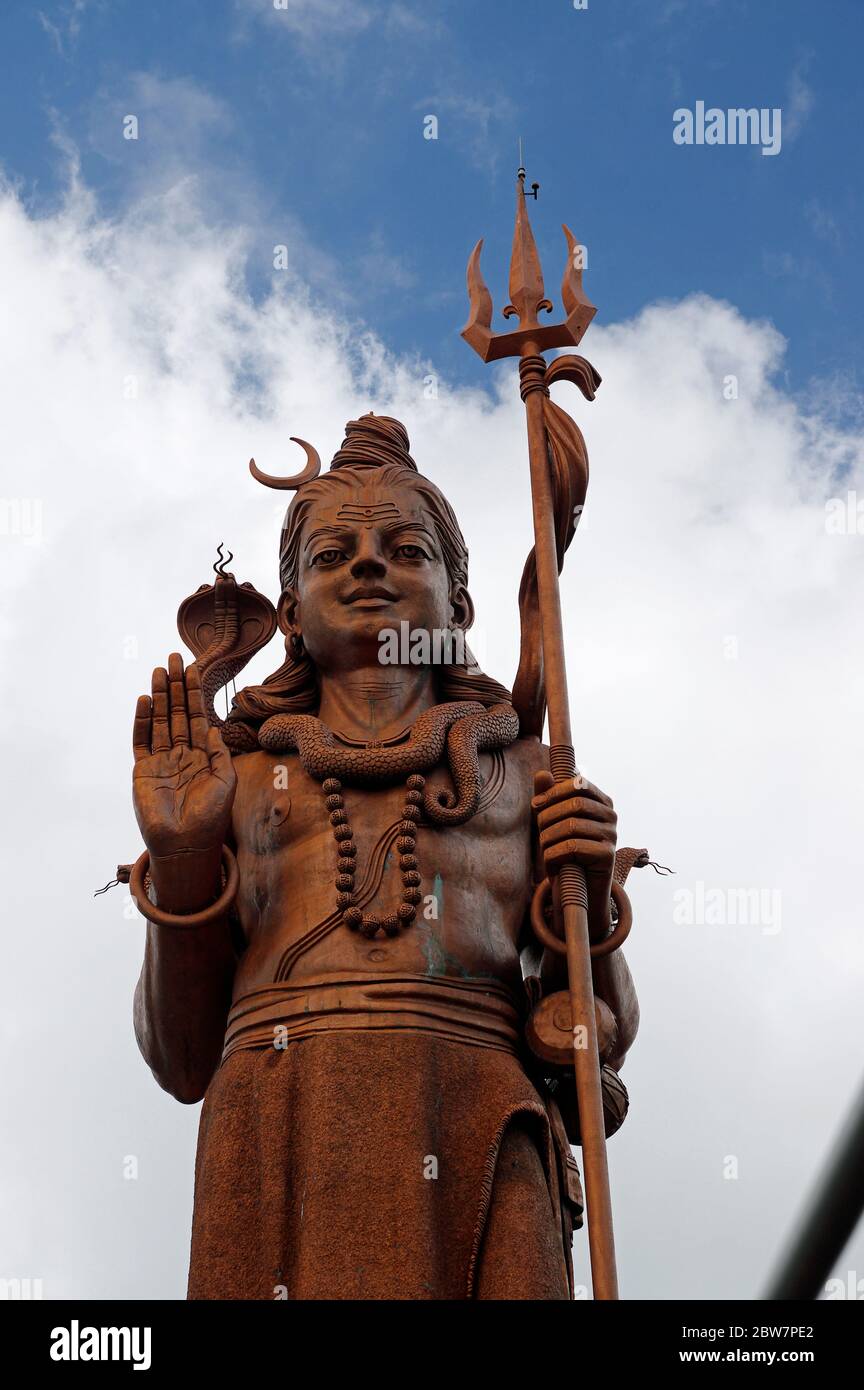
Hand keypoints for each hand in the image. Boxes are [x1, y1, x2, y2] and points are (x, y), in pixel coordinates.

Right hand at [133, 655, 235, 858]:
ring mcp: (161, 761)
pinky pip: (141, 740)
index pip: (197, 716)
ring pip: (159, 721)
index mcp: (202, 755)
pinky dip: (142, 720)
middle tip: (175, 658)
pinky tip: (144, 700)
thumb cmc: (210, 818)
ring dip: (158, 695)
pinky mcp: (143, 770)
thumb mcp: (226, 782)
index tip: (196, 668)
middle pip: (177, 712)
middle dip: (176, 686)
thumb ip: (220, 754)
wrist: (186, 844)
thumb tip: (212, 727)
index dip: (196, 693)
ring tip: (159, 671)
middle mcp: (181, 754)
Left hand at [532, 772, 616, 935]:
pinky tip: (552, 861)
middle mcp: (611, 815)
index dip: (554, 793)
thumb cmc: (565, 850)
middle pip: (575, 805)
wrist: (579, 888)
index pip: (578, 785)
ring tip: (544, 849)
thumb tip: (542, 774)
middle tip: (539, 832)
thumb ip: (548, 796)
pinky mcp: (608, 855)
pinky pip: (574, 847)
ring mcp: (613, 835)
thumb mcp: (553, 821)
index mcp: (601, 801)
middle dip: (549, 817)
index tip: (535, 805)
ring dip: (549, 838)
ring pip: (572, 826)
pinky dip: (555, 854)